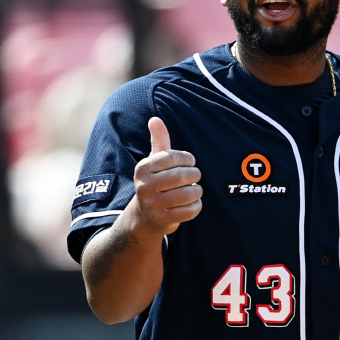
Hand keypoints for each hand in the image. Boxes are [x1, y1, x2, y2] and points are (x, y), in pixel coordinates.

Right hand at [130, 118, 201, 235]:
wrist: (145, 217)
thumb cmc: (155, 182)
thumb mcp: (154, 162)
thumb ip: (158, 140)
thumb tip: (155, 119)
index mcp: (142, 169)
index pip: (173, 157)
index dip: (187, 159)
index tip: (190, 162)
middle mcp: (144, 186)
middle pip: (182, 176)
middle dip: (194, 175)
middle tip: (195, 176)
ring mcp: (153, 205)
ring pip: (188, 193)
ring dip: (196, 191)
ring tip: (194, 190)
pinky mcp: (163, 220)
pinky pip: (190, 210)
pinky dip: (196, 206)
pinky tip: (192, 203)